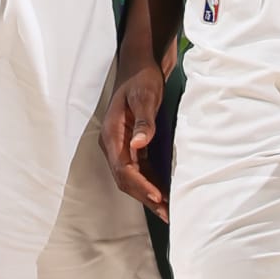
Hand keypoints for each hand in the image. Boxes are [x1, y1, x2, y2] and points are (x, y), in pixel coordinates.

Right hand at [101, 46, 166, 215]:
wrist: (139, 66)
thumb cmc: (142, 79)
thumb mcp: (145, 97)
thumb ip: (144, 122)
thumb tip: (139, 145)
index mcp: (112, 134)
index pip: (123, 168)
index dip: (140, 185)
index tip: (157, 196)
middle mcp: (112, 144)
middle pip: (125, 179)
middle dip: (145, 196)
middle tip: (166, 213)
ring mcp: (120, 146)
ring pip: (131, 178)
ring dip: (147, 193)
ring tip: (167, 210)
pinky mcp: (131, 146)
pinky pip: (138, 170)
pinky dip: (149, 183)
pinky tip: (163, 192)